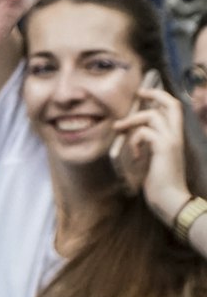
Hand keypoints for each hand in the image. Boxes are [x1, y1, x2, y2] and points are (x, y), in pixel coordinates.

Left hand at [112, 87, 190, 226]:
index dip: (161, 96)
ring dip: (132, 120)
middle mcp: (176, 137)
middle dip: (154, 93)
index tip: (144, 94)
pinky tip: (135, 156)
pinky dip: (134, 140)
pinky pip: (144, 132)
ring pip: (153, 115)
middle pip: (172, 104)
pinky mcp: (163, 148)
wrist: (172, 203)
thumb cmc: (161, 185)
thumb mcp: (154, 158)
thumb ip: (149, 144)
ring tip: (119, 129)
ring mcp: (171, 141)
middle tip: (138, 93)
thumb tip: (134, 132)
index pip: (175, 109)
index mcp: (175, 138)